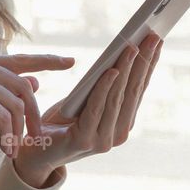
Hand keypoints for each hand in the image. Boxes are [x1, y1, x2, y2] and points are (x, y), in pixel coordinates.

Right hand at [0, 52, 75, 163]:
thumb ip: (4, 92)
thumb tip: (34, 82)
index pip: (21, 59)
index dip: (47, 60)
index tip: (70, 61)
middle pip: (22, 88)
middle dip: (33, 115)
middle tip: (37, 136)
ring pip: (15, 105)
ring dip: (18, 132)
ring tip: (12, 148)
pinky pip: (3, 118)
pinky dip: (7, 137)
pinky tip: (4, 150)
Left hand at [13, 33, 163, 181]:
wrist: (33, 153)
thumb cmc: (59, 123)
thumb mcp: (84, 101)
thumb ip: (100, 89)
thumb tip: (117, 59)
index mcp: (121, 123)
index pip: (139, 89)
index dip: (149, 64)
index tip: (156, 39)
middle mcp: (117, 134)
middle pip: (133, 91)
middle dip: (144, 61)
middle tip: (151, 36)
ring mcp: (103, 140)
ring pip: (118, 97)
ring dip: (126, 69)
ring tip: (133, 46)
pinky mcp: (85, 141)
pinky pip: (97, 108)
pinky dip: (105, 88)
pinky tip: (112, 70)